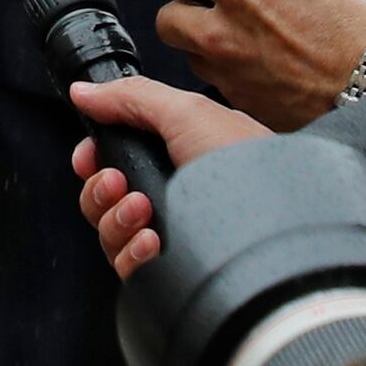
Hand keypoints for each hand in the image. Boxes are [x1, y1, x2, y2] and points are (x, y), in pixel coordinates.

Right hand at [66, 77, 273, 278]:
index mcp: (172, 159)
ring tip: (142, 210)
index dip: (93, 161)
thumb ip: (131, 98)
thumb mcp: (188, 113)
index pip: (112, 163)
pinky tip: (151, 243)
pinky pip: (128, 269)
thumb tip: (84, 91)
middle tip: (118, 183)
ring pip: (109, 235)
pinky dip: (131, 254)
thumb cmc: (247, 166)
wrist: (281, 227)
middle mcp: (169, 199)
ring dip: (115, 220)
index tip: (89, 158)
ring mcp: (170, 238)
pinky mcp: (172, 274)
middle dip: (99, 190)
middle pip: (101, 200)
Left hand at [126, 0, 365, 130]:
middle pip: (167, 18)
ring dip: (209, 48)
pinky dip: (231, 76)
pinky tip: (266, 76)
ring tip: (254, 50)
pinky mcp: (236, 102)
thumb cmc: (351, 32)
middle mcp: (223, 27)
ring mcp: (226, 69)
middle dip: (185, 15)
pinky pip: (216, 84)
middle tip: (213, 15)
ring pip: (190, 54)